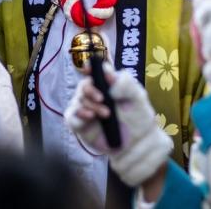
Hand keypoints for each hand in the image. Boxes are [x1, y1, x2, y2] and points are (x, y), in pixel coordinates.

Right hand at [65, 65, 171, 187]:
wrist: (137, 143)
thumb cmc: (139, 117)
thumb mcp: (138, 96)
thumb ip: (125, 82)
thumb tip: (107, 72)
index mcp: (107, 83)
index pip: (94, 70)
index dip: (89, 67)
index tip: (89, 69)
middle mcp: (94, 94)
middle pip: (83, 85)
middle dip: (91, 91)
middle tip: (103, 99)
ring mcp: (86, 109)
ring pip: (78, 100)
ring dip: (91, 105)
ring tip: (106, 115)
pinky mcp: (81, 124)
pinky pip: (71, 116)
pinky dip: (78, 115)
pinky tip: (90, 117)